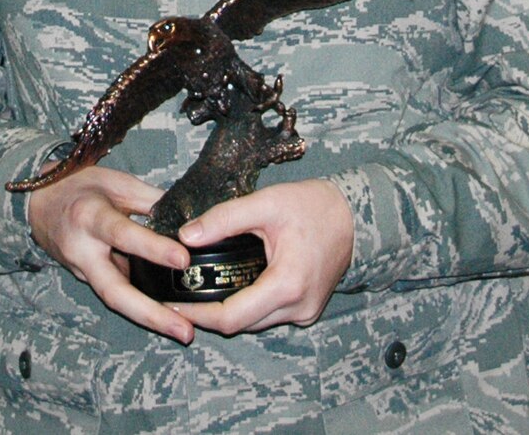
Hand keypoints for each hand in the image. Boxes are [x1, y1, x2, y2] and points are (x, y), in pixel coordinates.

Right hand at [25, 165, 194, 343]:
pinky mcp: (85, 280)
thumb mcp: (117, 182)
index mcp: (90, 217)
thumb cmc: (80, 187)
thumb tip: (187, 220)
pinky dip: (140, 306)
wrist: (39, 203)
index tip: (183, 259)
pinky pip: (115, 294)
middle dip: (151, 314)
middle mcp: (82, 250)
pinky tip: (167, 315)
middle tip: (185, 330)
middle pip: (115, 291)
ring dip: (149, 318)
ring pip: (114, 300)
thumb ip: (151, 200)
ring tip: (184, 330)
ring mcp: (81, 271)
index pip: (124, 235)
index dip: (153, 249)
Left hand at [175, 178, 354, 335]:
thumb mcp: (266, 203)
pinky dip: (250, 305)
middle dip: (209, 313)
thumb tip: (186, 236)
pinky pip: (270, 315)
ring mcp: (305, 312)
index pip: (232, 317)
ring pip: (255, 322)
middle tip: (181, 296)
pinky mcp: (307, 309)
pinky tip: (233, 286)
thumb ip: (224, 218)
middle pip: (241, 324)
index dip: (198, 314)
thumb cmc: (314, 206)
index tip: (174, 305)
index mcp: (287, 284)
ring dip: (229, 311)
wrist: (354, 214)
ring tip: (200, 290)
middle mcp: (298, 307)